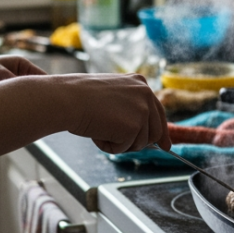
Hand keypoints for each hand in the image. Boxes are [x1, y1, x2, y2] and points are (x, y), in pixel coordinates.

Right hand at [55, 73, 169, 153]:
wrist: (67, 98)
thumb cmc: (80, 97)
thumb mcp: (112, 95)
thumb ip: (129, 107)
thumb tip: (142, 129)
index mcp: (140, 83)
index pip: (158, 111)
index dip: (162, 132)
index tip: (166, 145)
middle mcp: (146, 94)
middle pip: (155, 132)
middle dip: (138, 142)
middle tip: (117, 141)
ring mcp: (142, 110)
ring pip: (140, 143)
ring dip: (119, 143)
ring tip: (100, 128)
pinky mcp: (134, 127)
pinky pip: (124, 148)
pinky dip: (109, 146)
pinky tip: (97, 132)